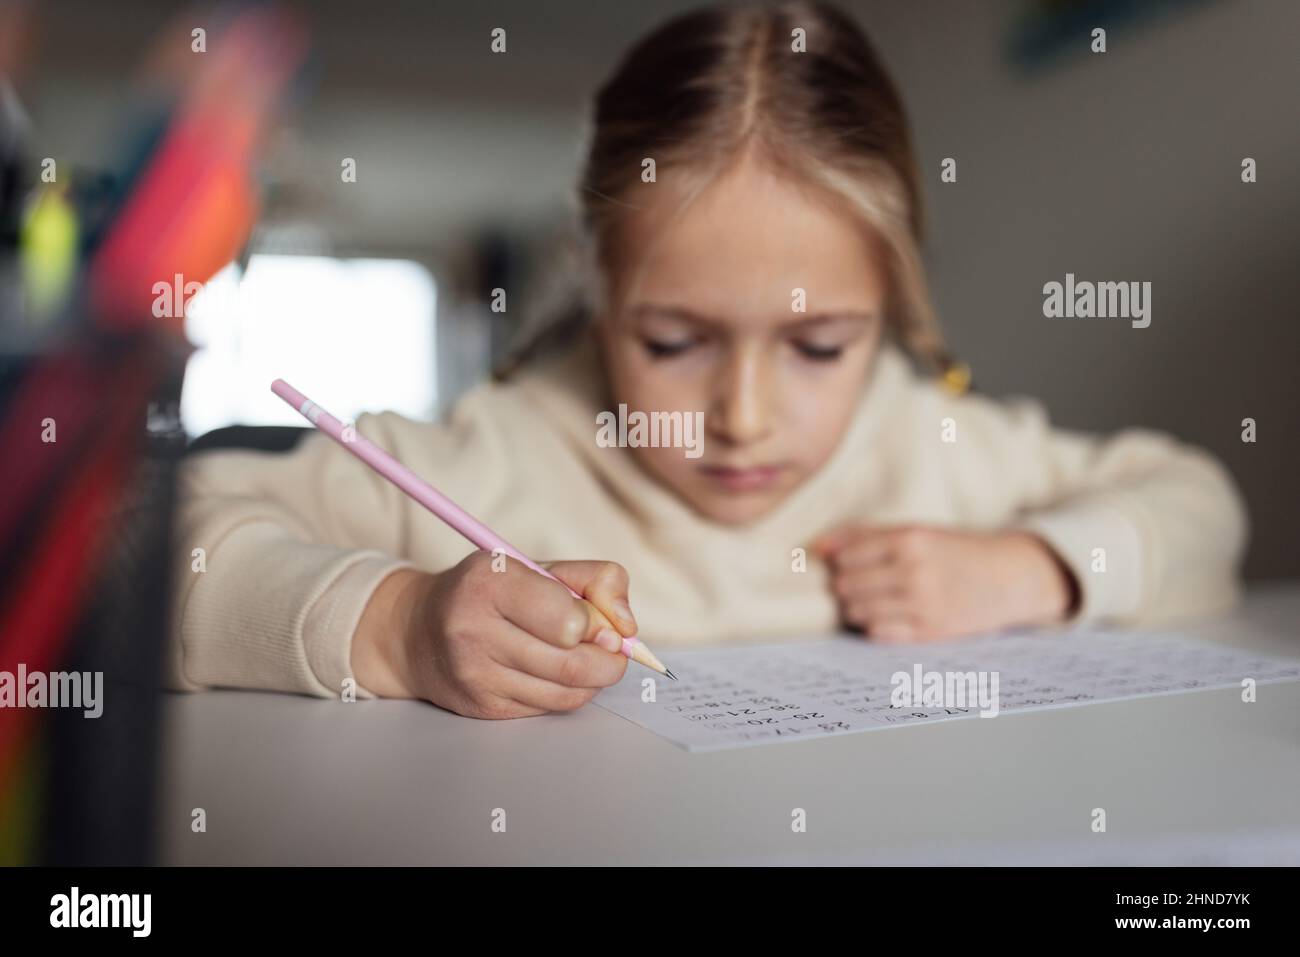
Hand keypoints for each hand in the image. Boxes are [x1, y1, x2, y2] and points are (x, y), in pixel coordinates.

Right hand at [352, 554, 633, 717]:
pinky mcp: (482, 707)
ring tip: (583, 656)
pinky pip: (550, 708)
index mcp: (489, 583)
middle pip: (574, 665)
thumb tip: (627, 627)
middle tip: (611, 646)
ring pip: (567, 693)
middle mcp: (474, 630)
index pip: (568, 620)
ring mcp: (476, 675)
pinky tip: (552, 671)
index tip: (596, 619)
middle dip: (608, 659)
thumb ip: (596, 581)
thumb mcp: (536, 566)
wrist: (416, 631)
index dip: (597, 623)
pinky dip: (566, 691)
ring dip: (592, 678)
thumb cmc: (489, 592)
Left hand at [812, 524, 1078, 642]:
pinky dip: (874, 625)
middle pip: (847, 586)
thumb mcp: (914, 532)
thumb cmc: (955, 551)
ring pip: (857, 612)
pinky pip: (877, 633)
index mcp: (909, 540)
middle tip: (859, 585)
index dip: (839, 563)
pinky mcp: (929, 631)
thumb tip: (816, 547)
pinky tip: (887, 616)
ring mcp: (922, 604)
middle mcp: (914, 571)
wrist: (1008, 577)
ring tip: (874, 600)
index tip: (847, 564)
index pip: (846, 557)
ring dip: (857, 608)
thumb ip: (863, 535)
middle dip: (845, 587)